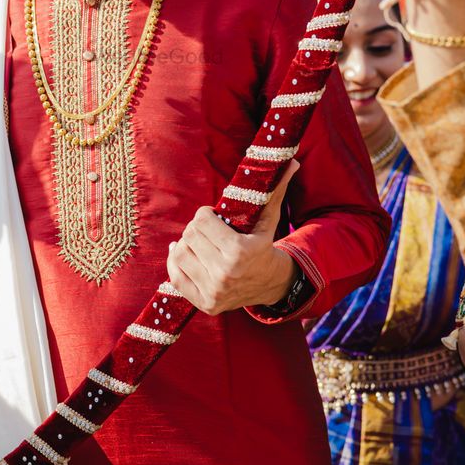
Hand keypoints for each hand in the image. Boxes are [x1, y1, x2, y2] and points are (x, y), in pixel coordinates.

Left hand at [166, 161, 298, 315]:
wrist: (270, 284)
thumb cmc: (264, 245)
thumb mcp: (269, 219)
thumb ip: (275, 190)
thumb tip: (291, 161)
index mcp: (240, 251)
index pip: (201, 220)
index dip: (205, 214)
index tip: (213, 216)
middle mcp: (225, 274)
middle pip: (189, 235)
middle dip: (197, 228)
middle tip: (208, 230)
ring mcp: (213, 291)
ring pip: (180, 253)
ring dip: (187, 244)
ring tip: (200, 244)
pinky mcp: (204, 303)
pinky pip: (174, 276)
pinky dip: (176, 262)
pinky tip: (186, 255)